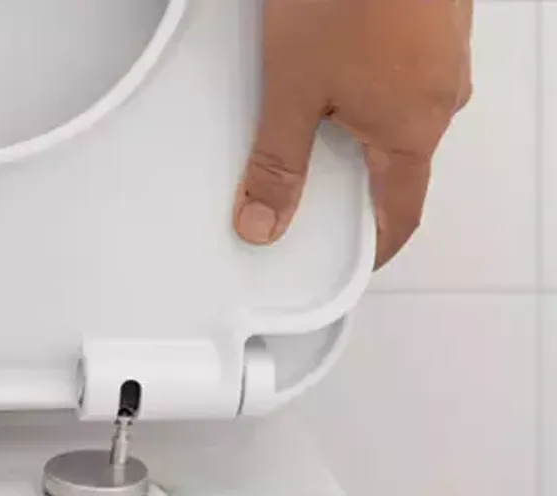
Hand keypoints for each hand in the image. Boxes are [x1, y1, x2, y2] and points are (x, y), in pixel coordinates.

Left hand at [234, 0, 472, 268]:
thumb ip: (276, 161)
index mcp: (413, 129)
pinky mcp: (433, 19)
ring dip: (356, 121)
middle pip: (395, 160)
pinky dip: (367, 80)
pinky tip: (331, 58)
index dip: (374, 247)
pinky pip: (399, 70)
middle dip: (349, 176)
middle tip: (304, 182)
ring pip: (396, 110)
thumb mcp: (292, 89)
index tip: (355, 261)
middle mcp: (441, 96)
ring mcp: (443, 54)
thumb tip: (261, 221)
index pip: (399, 215)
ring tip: (307, 107)